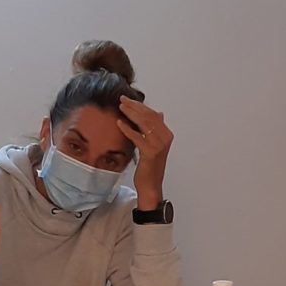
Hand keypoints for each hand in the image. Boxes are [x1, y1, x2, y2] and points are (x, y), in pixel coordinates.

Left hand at [115, 96, 173, 210]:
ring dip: (131, 113)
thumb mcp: (154, 145)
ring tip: (120, 107)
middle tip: (122, 99)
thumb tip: (159, 113)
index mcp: (166, 135)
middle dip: (134, 106)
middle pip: (148, 116)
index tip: (128, 100)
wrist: (151, 186)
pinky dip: (128, 129)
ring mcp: (159, 145)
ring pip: (144, 123)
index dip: (140, 106)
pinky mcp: (150, 152)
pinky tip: (119, 123)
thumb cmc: (150, 167)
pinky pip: (138, 137)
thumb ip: (155, 130)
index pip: (153, 114)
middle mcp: (165, 138)